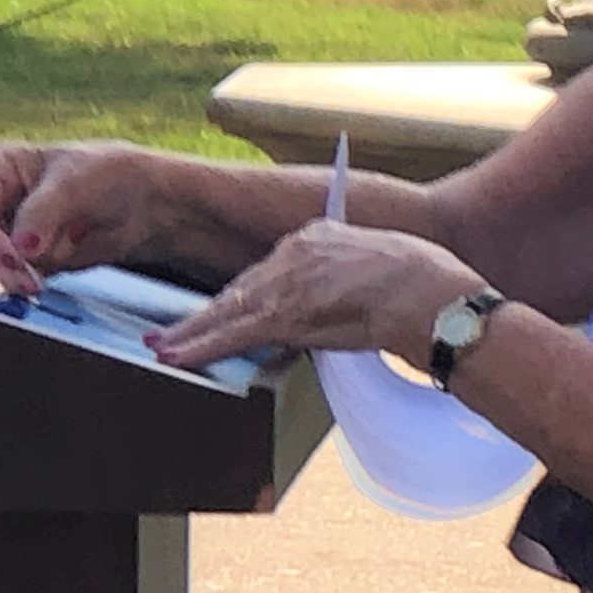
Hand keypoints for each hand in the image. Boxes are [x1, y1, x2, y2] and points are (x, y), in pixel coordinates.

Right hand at [0, 140, 193, 294]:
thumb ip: (44, 214)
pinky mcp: (31, 259)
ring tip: (46, 277)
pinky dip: (33, 282)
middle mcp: (0, 199)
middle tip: (29, 284)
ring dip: (20, 276)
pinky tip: (52, 277)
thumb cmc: (112, 175)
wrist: (148, 203)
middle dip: (3, 265)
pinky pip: (19, 279)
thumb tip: (22, 248)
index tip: (15, 259)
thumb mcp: (75, 184)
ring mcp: (14, 231)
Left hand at [150, 221, 481, 370]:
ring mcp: (287, 284)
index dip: (244, 296)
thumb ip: (353, 281)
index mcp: (318, 235)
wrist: (432, 298)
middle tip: (169, 328)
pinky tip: (176, 356)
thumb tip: (347, 310)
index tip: (227, 308)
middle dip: (203, 314)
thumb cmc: (425, 284)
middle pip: (239, 288)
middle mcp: (294, 252)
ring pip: (226, 311)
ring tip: (161, 347)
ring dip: (190, 333)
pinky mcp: (285, 315)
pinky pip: (232, 334)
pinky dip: (201, 347)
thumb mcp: (384, 267)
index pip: (268, 270)